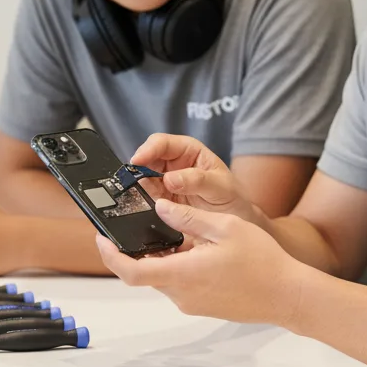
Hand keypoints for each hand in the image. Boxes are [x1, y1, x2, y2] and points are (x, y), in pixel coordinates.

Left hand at [95, 197, 305, 326]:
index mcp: (182, 273)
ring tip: (178, 232)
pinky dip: (178, 266)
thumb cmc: (262, 262)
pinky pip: (180, 284)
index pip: (131, 271)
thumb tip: (160, 207)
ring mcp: (192, 303)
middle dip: (138, 250)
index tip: (101, 238)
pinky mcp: (203, 306)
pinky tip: (197, 249)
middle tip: (140, 224)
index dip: (110, 256)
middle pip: (145, 272)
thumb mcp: (224, 227)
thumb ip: (188, 217)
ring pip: (164, 277)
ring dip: (163, 257)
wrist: (287, 295)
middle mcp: (182, 294)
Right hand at [130, 133, 257, 223]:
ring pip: (142, 180)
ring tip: (132, 196)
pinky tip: (138, 208)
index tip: (138, 160)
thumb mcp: (220, 187)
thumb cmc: (232, 198)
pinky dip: (139, 203)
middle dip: (136, 169)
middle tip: (129, 181)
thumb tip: (169, 179)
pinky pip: (145, 199)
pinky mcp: (161, 203)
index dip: (148, 149)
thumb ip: (197, 180)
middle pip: (147, 160)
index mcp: (189, 151)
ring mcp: (164, 184)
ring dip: (135, 187)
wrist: (237, 223)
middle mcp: (173, 165)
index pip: (163, 143)